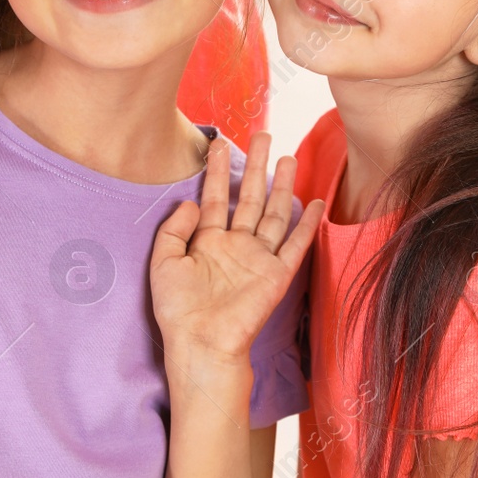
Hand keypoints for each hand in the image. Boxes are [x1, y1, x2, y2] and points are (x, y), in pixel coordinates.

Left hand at [150, 132, 323, 363]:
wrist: (201, 343)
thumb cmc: (178, 310)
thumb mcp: (163, 263)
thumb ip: (173, 229)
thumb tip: (190, 201)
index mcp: (208, 242)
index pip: (214, 197)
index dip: (216, 170)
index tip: (219, 143)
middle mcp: (236, 246)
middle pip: (249, 197)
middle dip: (256, 166)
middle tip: (263, 134)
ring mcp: (258, 259)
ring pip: (273, 213)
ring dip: (281, 186)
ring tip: (288, 156)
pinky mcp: (277, 275)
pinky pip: (295, 245)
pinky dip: (306, 224)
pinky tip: (314, 202)